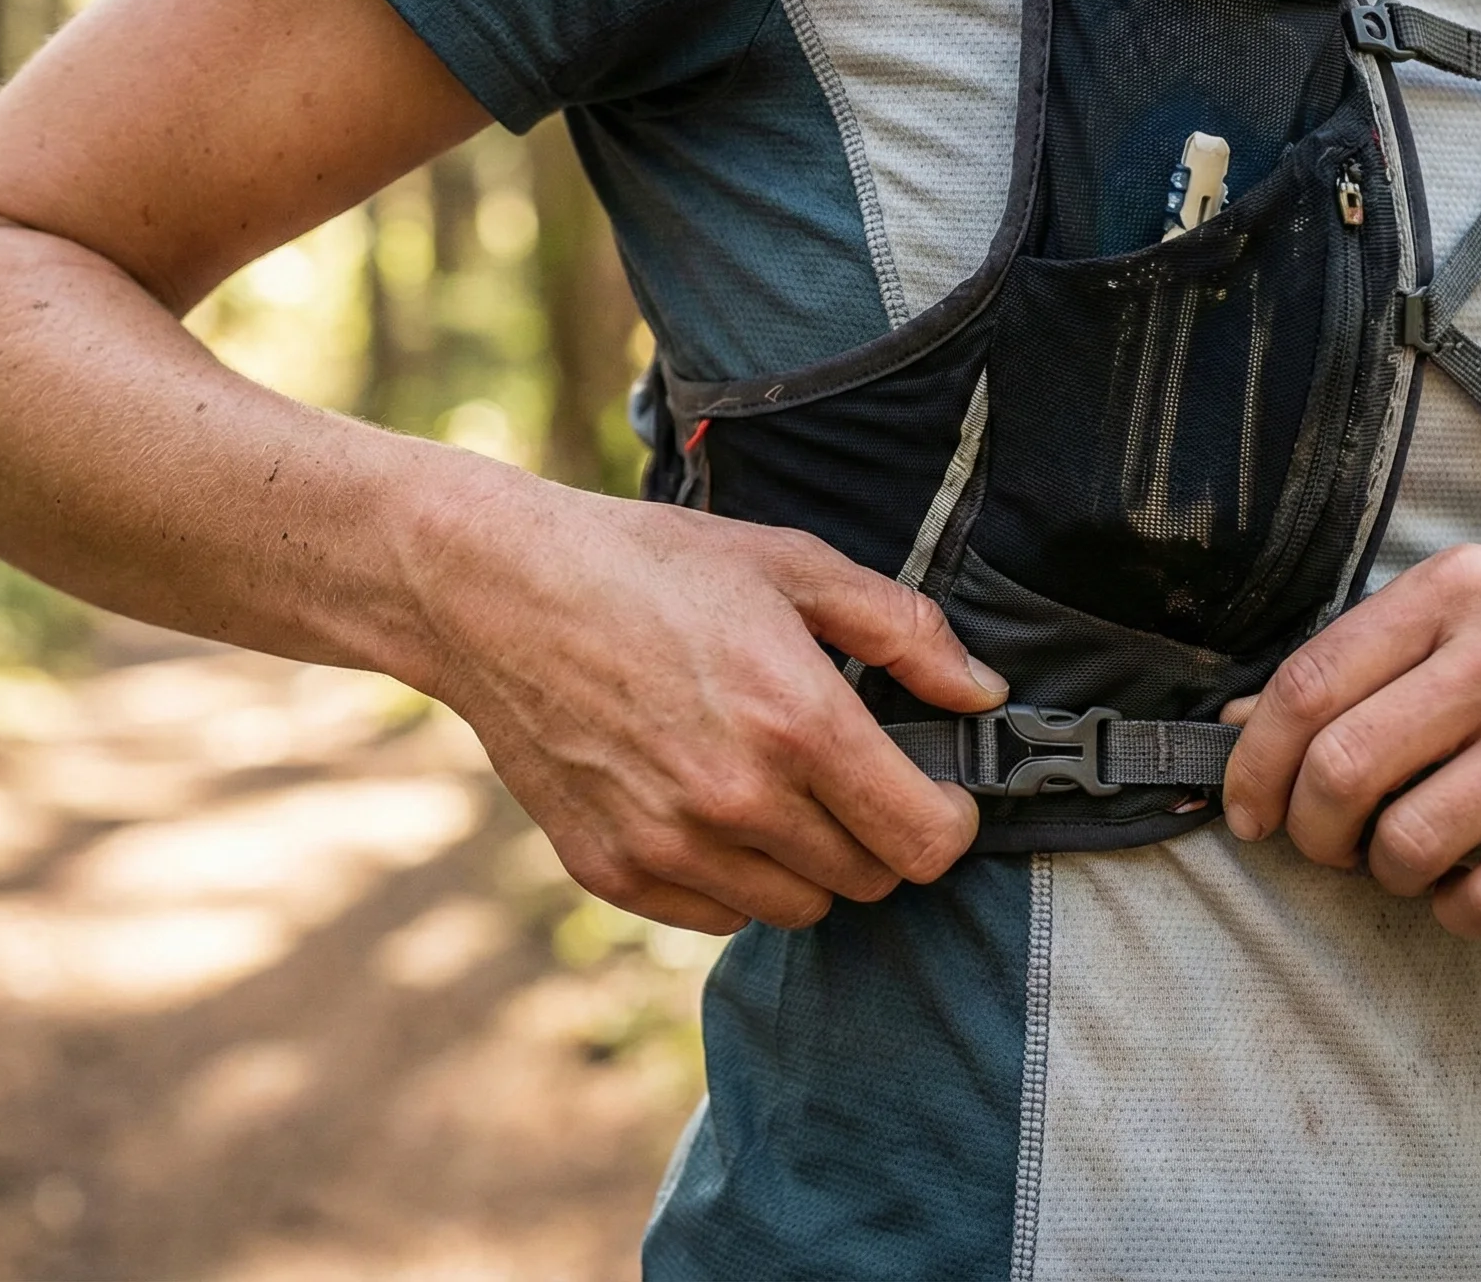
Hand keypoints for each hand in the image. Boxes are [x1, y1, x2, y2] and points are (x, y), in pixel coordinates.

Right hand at [409, 462, 1007, 935]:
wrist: (498, 592)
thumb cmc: (650, 565)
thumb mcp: (791, 565)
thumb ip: (906, 633)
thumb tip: (983, 695)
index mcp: (799, 722)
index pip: (927, 842)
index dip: (948, 818)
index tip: (933, 789)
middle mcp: (739, 801)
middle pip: (870, 881)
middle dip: (877, 835)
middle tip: (846, 776)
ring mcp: (671, 846)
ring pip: (798, 910)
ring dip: (808, 864)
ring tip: (775, 789)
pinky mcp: (614, 871)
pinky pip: (718, 916)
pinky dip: (732, 878)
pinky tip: (709, 805)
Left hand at [1217, 543, 1480, 936]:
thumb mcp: (1475, 603)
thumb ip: (1362, 657)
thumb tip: (1233, 726)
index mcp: (1457, 591)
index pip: (1307, 687)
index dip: (1254, 764)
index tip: (1246, 809)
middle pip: (1342, 770)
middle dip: (1310, 831)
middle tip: (1325, 845)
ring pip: (1410, 842)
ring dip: (1385, 874)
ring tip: (1404, 861)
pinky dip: (1457, 910)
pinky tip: (1466, 890)